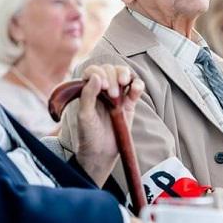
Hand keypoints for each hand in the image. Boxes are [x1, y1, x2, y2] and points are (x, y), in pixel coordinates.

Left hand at [75, 64, 143, 186]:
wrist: (100, 152)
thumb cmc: (88, 134)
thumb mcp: (84, 115)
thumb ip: (88, 95)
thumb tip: (96, 76)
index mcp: (88, 90)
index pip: (94, 71)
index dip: (100, 74)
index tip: (104, 87)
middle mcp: (102, 89)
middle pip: (110, 69)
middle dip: (113, 76)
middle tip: (113, 94)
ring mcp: (117, 95)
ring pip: (123, 74)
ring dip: (125, 74)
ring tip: (125, 83)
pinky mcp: (129, 104)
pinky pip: (135, 88)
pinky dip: (137, 84)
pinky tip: (135, 88)